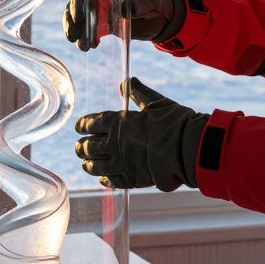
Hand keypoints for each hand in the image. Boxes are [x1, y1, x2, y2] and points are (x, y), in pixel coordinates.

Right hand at [62, 0, 185, 50]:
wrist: (160, 16)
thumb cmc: (156, 1)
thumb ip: (140, 1)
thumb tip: (124, 8)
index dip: (78, 2)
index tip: (78, 18)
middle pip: (77, 5)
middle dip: (73, 21)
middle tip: (74, 36)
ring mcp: (98, 10)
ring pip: (77, 19)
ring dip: (75, 32)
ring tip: (83, 46)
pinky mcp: (101, 25)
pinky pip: (86, 30)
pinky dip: (84, 38)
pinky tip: (91, 46)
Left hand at [74, 78, 208, 191]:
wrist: (186, 149)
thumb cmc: (173, 123)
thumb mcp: (155, 101)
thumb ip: (138, 92)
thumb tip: (126, 82)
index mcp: (118, 122)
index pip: (91, 123)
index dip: (82, 125)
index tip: (78, 127)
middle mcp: (114, 144)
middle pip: (89, 147)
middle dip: (81, 147)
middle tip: (78, 147)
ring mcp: (121, 163)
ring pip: (96, 166)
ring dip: (88, 164)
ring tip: (85, 164)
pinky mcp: (132, 179)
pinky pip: (112, 181)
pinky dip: (105, 179)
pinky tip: (103, 179)